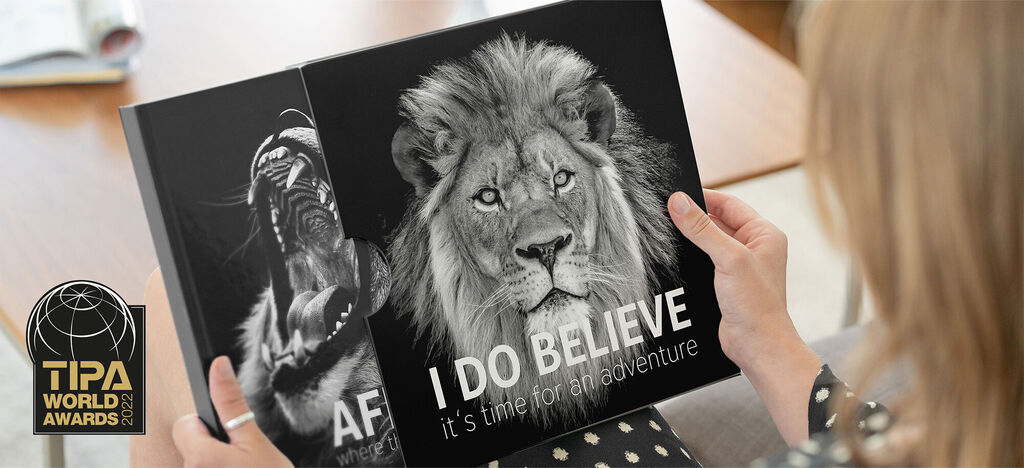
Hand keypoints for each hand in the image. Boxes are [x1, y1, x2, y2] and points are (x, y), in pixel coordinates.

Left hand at [172, 356, 292, 467]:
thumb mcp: (256, 441)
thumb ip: (233, 404)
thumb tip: (219, 367)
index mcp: (199, 457)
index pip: (184, 424)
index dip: (208, 424)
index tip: (227, 432)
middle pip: (193, 444)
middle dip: (215, 445)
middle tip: (242, 456)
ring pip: (201, 461)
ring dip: (219, 462)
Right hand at [668, 189, 820, 444]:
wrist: (758, 346)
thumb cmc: (756, 305)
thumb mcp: (729, 259)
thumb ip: (702, 229)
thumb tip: (678, 202)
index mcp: (764, 234)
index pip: (729, 204)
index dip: (703, 197)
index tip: (676, 195)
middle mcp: (754, 247)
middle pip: (717, 221)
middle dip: (693, 218)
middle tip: (666, 213)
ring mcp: (740, 266)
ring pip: (709, 242)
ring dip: (690, 239)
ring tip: (666, 233)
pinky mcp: (726, 283)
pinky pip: (704, 261)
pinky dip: (690, 257)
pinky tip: (674, 258)